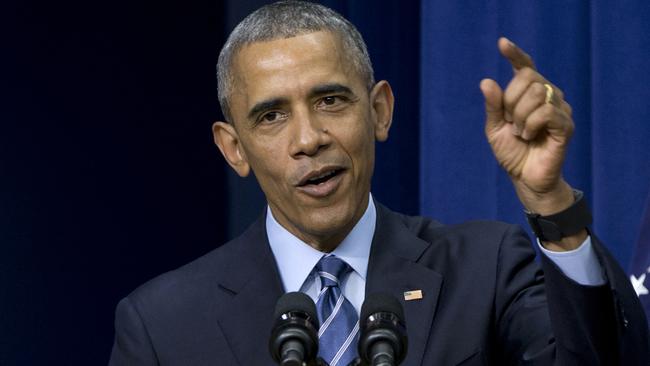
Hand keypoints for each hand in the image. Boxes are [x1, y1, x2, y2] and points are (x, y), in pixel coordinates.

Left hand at [480, 37, 574, 215]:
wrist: (524, 178)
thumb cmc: (512, 152)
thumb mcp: (494, 128)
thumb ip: (493, 105)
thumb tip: (486, 81)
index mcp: (529, 94)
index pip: (525, 67)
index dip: (515, 54)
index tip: (502, 44)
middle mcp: (548, 96)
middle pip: (528, 78)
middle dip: (511, 101)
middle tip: (512, 123)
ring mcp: (560, 108)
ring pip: (536, 94)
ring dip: (520, 116)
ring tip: (522, 133)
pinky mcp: (566, 125)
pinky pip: (546, 112)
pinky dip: (531, 124)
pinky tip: (530, 136)